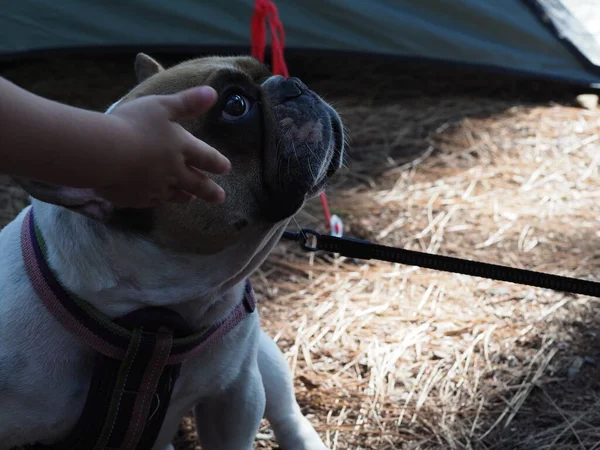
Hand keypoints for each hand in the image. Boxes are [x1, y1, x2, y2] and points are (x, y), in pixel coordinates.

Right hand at [100, 86, 230, 207]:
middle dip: (210, 191)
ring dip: (184, 196)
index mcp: (181, 147)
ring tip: (190, 199)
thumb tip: (213, 93)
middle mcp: (173, 171)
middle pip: (196, 183)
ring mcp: (155, 188)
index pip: (206, 157)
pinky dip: (156, 200)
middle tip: (220, 198)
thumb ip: (187, 102)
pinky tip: (156, 200)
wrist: (102, 154)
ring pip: (174, 195)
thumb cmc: (132, 124)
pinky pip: (150, 201)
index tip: (226, 169)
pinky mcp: (135, 199)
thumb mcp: (162, 106)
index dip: (218, 163)